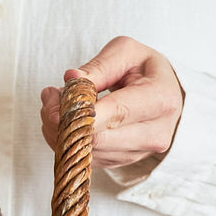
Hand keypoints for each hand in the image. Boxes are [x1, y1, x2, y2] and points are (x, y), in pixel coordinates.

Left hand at [39, 36, 183, 168]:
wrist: (166, 96)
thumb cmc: (145, 70)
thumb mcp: (126, 52)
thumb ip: (99, 66)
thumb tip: (71, 78)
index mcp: (161, 100)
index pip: (115, 113)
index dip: (79, 109)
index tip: (55, 96)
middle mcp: (155, 133)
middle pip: (97, 138)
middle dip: (63, 119)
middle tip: (50, 96)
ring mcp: (139, 153)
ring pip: (87, 152)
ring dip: (61, 130)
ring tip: (57, 103)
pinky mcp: (122, 163)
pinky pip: (86, 158)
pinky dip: (68, 140)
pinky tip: (67, 119)